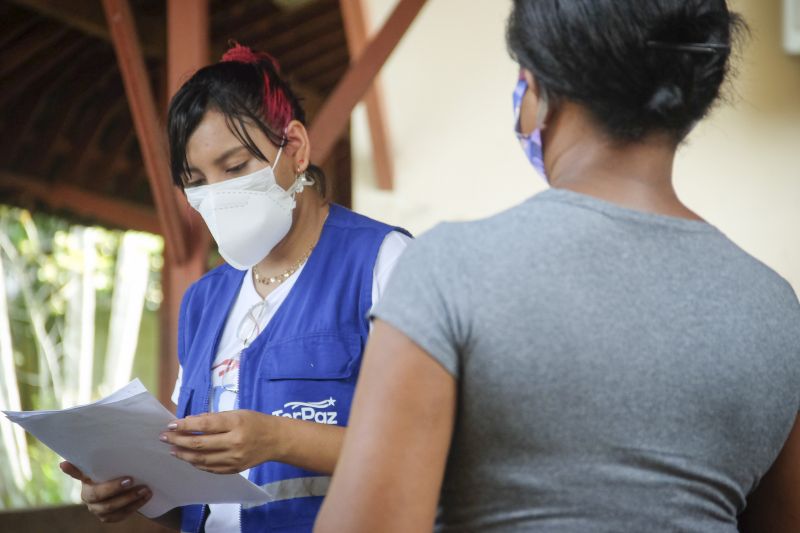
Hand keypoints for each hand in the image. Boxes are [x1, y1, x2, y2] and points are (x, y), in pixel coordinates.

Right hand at [59, 461, 150, 522]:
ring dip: (129, 498)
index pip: (76, 472)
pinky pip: (119, 515)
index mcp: (87, 478)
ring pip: (109, 507)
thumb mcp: (119, 463)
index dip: (71, 469)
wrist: (131, 488)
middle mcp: (88, 494)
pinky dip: (134, 506)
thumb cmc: (122, 471)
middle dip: (114, 488)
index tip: (64, 463)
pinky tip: (145, 497)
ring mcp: (96, 508)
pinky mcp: (107, 517)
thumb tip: (126, 436)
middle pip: (96, 494)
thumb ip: (116, 456)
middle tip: (130, 480)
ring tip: (145, 489)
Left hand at [161, 410, 277, 473]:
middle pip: (199, 444)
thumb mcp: (237, 413)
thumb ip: (214, 418)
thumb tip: (189, 422)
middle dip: (178, 440)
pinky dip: (197, 463)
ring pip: (201, 459)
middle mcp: (234, 442)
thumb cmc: (255, 422)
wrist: (276, 440)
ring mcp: (234, 458)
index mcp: (235, 423)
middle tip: (165, 437)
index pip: (204, 424)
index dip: (185, 425)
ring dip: (183, 454)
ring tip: (172, 449)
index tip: (171, 425)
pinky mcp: (234, 469)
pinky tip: (188, 458)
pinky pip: (210, 468)